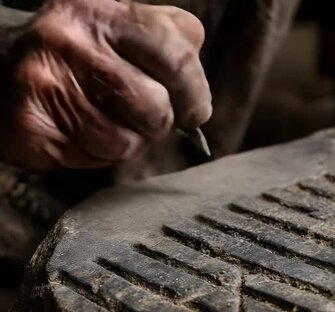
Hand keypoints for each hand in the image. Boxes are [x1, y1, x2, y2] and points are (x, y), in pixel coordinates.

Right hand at [0, 0, 211, 169]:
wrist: (2, 67)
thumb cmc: (83, 53)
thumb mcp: (125, 27)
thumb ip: (173, 43)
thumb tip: (199, 98)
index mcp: (105, 13)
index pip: (177, 58)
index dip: (195, 94)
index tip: (193, 110)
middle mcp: (72, 42)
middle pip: (156, 109)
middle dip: (160, 122)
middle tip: (144, 115)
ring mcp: (47, 84)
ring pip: (126, 142)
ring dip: (127, 140)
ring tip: (105, 118)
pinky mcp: (32, 125)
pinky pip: (93, 159)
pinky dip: (97, 153)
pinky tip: (80, 129)